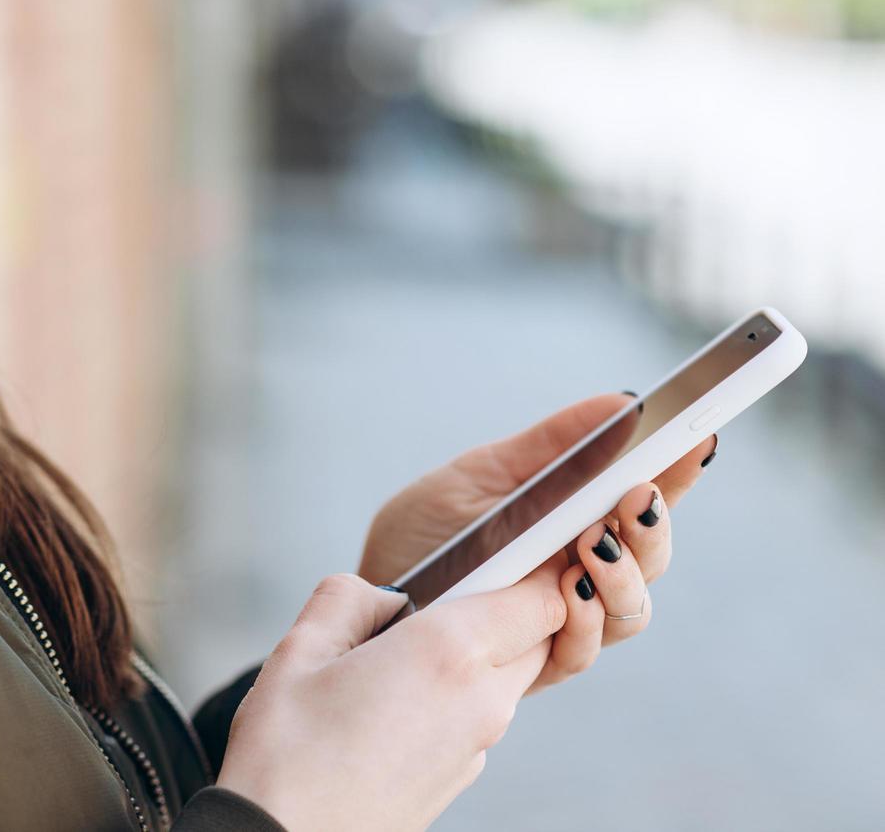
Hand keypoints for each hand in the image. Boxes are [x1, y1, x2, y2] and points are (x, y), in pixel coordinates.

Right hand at [216, 568, 565, 831]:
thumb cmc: (286, 751)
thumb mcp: (300, 649)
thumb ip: (347, 597)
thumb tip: (383, 597)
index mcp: (447, 652)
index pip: (542, 597)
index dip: (538, 566)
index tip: (517, 546)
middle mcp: (480, 700)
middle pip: (537, 636)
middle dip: (513, 606)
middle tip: (452, 589)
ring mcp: (477, 746)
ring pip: (509, 677)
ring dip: (482, 652)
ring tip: (407, 649)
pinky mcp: (461, 777)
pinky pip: (480, 716)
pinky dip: (458, 695)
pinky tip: (398, 700)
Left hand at [357, 392, 716, 692]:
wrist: (368, 599)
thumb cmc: (424, 535)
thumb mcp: (479, 476)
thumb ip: (549, 448)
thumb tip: (623, 402)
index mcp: (574, 521)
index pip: (643, 497)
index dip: (678, 470)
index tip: (697, 435)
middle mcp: (580, 572)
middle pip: (652, 556)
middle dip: (656, 526)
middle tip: (639, 497)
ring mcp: (563, 620)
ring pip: (631, 608)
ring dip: (624, 575)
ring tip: (595, 542)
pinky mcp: (534, 662)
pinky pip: (581, 649)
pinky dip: (584, 618)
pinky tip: (569, 588)